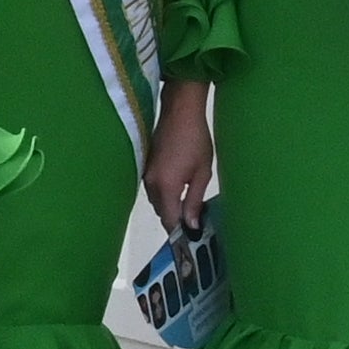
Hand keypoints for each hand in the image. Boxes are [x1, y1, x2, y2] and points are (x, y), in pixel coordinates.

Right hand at [143, 83, 216, 223]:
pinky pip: (154, 189)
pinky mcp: (146, 167)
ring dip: (170, 205)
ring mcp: (146, 174)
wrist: (180, 112)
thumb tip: (191, 224)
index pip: (169, 219)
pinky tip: (180, 186)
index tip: (191, 236)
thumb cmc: (196, 141)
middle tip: (196, 217)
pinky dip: (165, 193)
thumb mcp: (202, 172)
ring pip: (157, 200)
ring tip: (189, 201)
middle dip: (175, 217)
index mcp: (166, 186)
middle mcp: (151, 183)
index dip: (179, 230)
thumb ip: (194, 200)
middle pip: (161, 211)